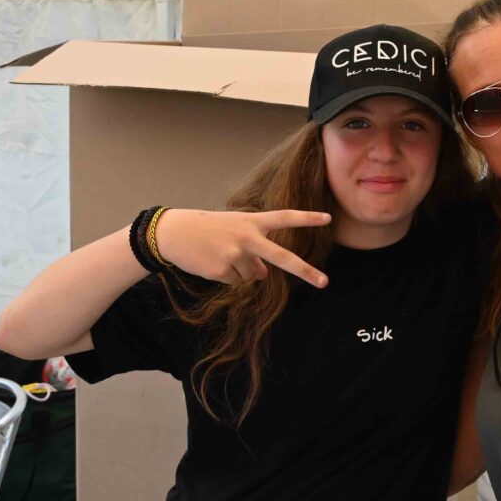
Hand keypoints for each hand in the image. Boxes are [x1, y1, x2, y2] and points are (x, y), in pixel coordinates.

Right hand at [155, 208, 330, 287]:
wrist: (172, 233)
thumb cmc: (207, 229)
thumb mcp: (234, 230)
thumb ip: (255, 248)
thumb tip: (265, 276)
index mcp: (251, 221)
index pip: (284, 217)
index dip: (306, 218)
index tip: (328, 218)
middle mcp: (247, 237)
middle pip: (282, 257)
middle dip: (305, 270)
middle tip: (325, 282)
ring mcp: (235, 255)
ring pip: (253, 275)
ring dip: (240, 269)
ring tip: (219, 253)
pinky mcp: (222, 271)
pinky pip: (236, 282)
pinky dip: (227, 276)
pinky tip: (212, 263)